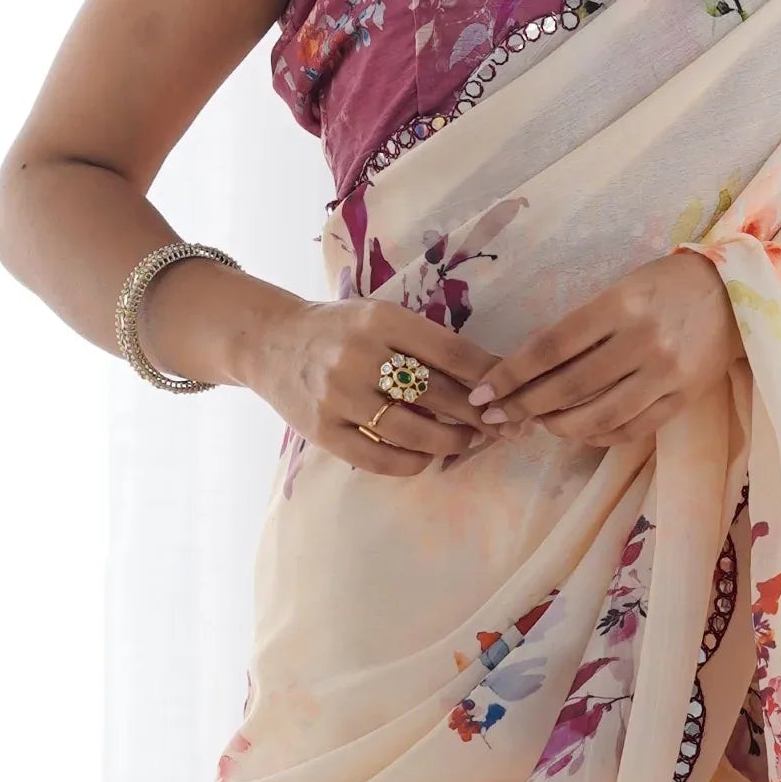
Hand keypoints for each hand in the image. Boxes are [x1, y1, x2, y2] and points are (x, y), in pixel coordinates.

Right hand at [243, 296, 500, 475]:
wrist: (270, 342)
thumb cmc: (339, 330)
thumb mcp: (381, 319)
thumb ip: (426, 343)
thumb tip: (489, 376)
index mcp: (381, 320)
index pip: (451, 352)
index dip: (487, 377)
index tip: (510, 393)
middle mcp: (359, 355)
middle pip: (437, 393)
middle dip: (477, 415)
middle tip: (502, 426)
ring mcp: (338, 396)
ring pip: (412, 431)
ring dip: (450, 442)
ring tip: (467, 441)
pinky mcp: (322, 430)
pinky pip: (378, 458)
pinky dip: (411, 462)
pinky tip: (424, 457)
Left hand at [465, 252, 742, 449]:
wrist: (739, 294)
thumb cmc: (669, 284)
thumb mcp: (622, 288)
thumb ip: (582, 325)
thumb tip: (530, 367)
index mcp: (621, 305)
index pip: (551, 347)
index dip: (512, 373)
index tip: (484, 390)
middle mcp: (643, 341)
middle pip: (568, 386)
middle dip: (523, 405)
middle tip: (496, 415)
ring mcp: (665, 375)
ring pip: (597, 417)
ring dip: (557, 426)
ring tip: (536, 422)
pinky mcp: (684, 399)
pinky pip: (630, 429)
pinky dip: (596, 436)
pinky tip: (577, 432)